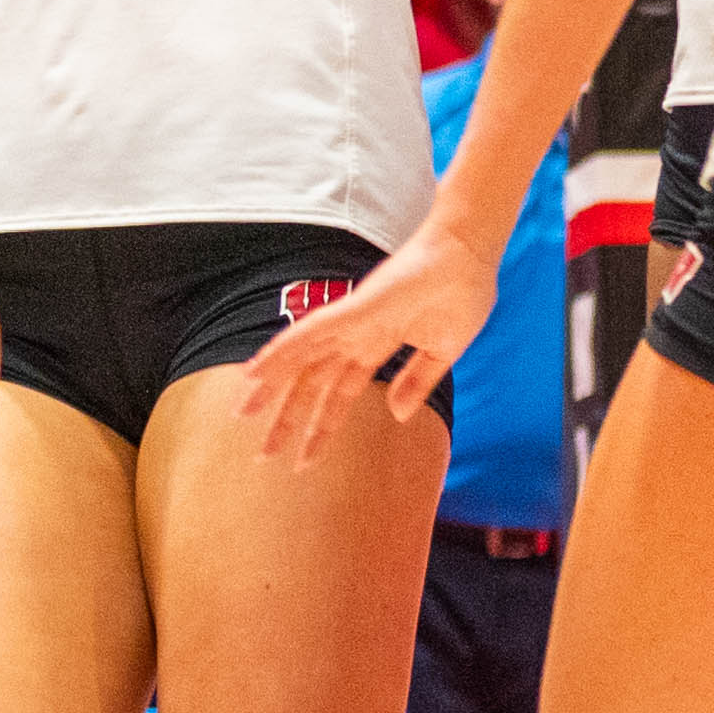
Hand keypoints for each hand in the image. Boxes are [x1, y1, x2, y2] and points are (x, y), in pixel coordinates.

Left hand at [235, 218, 493, 460]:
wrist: (472, 252)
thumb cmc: (461, 291)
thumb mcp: (442, 351)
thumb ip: (417, 381)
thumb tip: (397, 414)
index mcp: (376, 345)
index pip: (340, 393)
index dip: (322, 427)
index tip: (305, 460)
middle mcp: (356, 335)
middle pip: (312, 382)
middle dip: (287, 418)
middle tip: (262, 455)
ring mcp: (353, 319)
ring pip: (302, 358)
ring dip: (271, 385)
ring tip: (241, 413)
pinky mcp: (357, 306)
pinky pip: (312, 330)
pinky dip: (283, 349)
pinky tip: (258, 368)